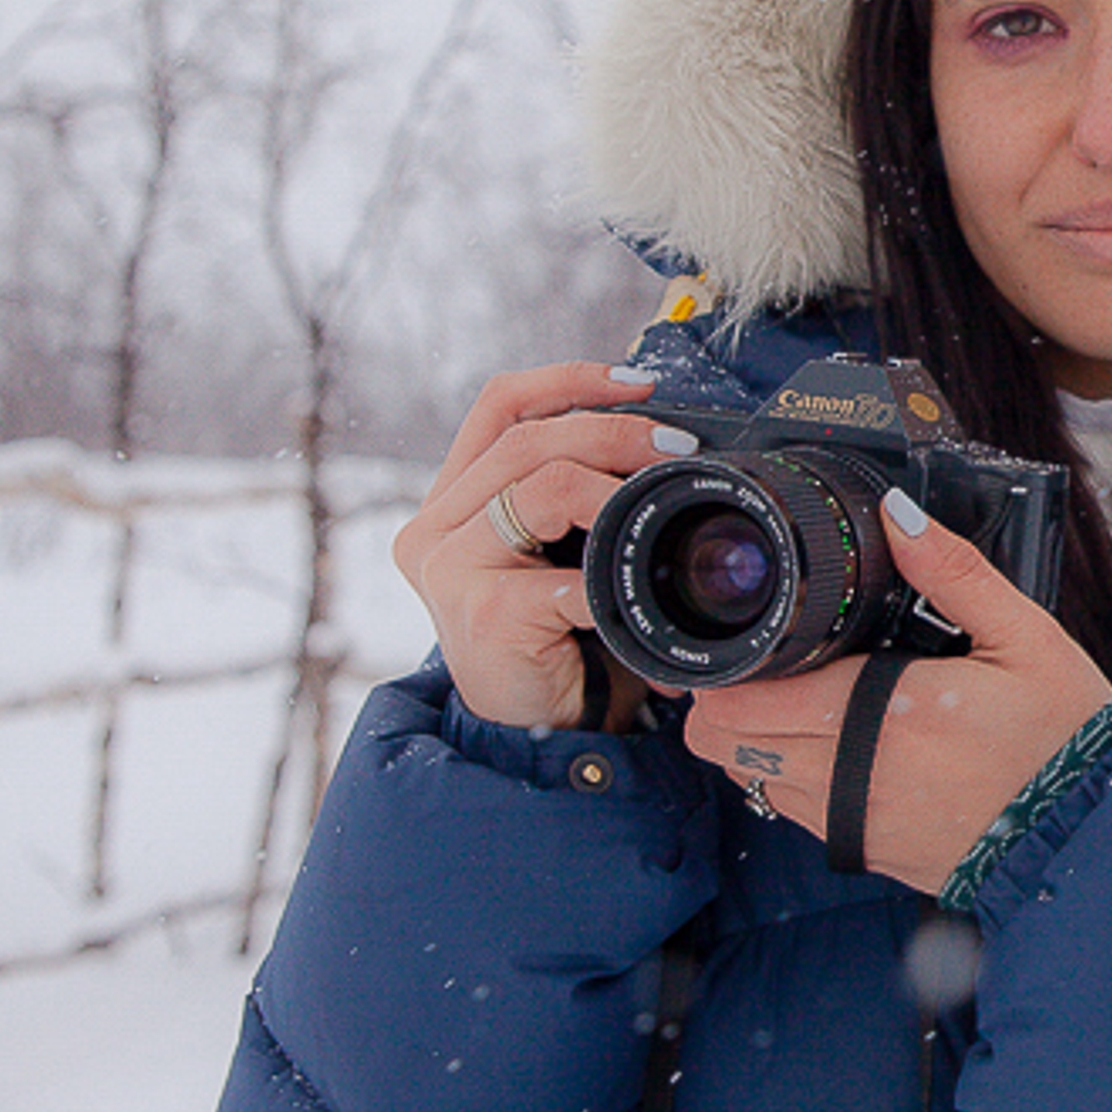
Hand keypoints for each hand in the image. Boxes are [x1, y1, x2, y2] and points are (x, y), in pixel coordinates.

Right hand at [393, 363, 697, 729]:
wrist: (530, 732)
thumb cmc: (553, 636)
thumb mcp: (555, 551)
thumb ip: (574, 496)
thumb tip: (659, 439)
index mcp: (454, 499)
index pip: (500, 406)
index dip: (569, 379)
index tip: (637, 381)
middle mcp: (437, 528)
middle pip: (526, 440)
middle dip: (611, 431)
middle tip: (673, 447)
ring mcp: (451, 571)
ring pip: (537, 487)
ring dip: (612, 487)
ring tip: (658, 502)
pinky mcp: (480, 615)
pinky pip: (561, 576)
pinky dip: (611, 579)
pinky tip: (636, 591)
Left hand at [685, 490, 1111, 895]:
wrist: (1089, 835)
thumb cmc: (1064, 737)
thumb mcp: (1024, 637)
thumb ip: (953, 573)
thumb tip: (898, 516)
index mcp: (889, 711)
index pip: (749, 699)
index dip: (727, 669)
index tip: (746, 640)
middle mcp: (857, 772)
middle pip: (725, 742)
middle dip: (724, 700)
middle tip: (758, 665)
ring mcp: (855, 818)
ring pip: (748, 780)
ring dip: (752, 739)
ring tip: (793, 701)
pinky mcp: (864, 849)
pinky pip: (790, 814)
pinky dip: (786, 778)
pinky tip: (828, 745)